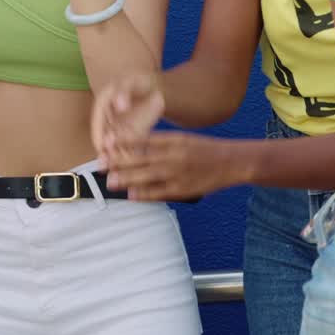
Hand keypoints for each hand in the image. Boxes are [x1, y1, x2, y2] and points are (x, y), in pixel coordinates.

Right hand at [90, 72, 164, 160]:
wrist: (155, 88)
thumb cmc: (140, 82)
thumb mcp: (131, 82)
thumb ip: (124, 92)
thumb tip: (119, 105)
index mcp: (103, 105)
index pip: (98, 123)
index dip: (99, 136)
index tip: (100, 147)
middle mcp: (108, 119)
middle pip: (105, 138)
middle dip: (107, 152)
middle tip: (109, 165)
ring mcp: (120, 129)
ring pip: (117, 146)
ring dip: (117, 159)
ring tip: (120, 172)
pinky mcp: (133, 135)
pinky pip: (130, 147)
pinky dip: (131, 157)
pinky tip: (134, 168)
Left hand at [103, 131, 244, 200]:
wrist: (234, 162)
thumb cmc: (205, 149)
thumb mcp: (183, 138)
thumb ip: (160, 140)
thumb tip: (133, 141)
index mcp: (174, 140)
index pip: (142, 139)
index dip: (122, 141)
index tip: (106, 142)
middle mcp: (174, 156)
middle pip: (140, 158)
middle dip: (119, 162)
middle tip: (100, 164)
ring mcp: (179, 174)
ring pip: (147, 177)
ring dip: (126, 179)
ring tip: (110, 181)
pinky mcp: (184, 189)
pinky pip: (160, 192)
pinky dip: (144, 194)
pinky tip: (131, 195)